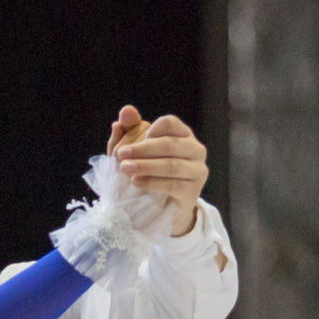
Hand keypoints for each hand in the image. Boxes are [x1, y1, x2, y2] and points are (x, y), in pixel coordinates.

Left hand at [108, 106, 208, 234]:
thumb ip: (132, 130)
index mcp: (183, 135)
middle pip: (170, 144)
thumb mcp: (139, 151)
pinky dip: (153, 183)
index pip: (172, 123)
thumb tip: (125, 111)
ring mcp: (198, 171)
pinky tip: (137, 182)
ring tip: (125, 169)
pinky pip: (174, 185)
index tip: (139, 135)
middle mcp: (195, 150)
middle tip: (120, 155)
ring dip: (146, 166)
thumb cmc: (152, 173)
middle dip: (143, 149)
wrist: (166, 207)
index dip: (155, 127)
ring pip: (172, 165)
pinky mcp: (193, 191)